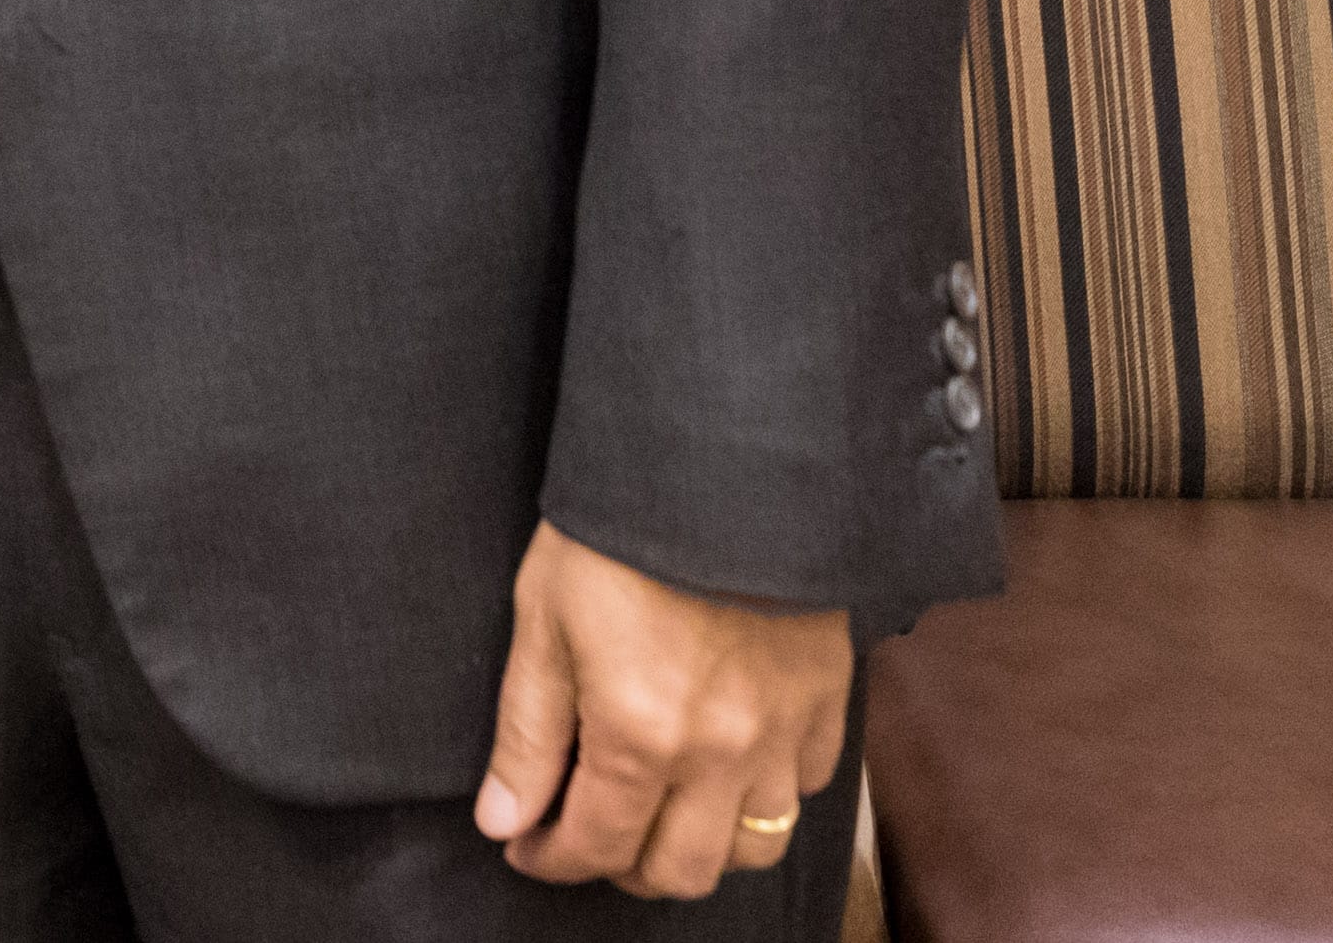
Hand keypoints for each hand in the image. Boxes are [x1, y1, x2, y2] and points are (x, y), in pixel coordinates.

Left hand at [473, 521, 849, 899]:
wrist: (721, 461)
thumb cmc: (617, 529)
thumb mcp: (543, 620)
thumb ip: (527, 733)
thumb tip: (503, 820)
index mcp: (641, 735)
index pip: (595, 846)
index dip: (549, 858)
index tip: (526, 844)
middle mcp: (721, 752)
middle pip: (680, 871)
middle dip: (623, 866)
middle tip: (590, 831)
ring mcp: (784, 732)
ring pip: (754, 848)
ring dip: (700, 844)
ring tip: (659, 807)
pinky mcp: (829, 701)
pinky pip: (807, 788)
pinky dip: (764, 795)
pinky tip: (727, 762)